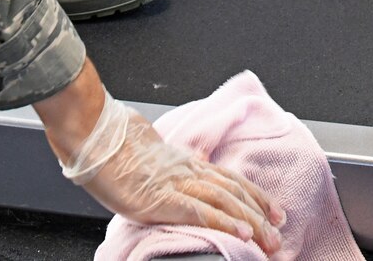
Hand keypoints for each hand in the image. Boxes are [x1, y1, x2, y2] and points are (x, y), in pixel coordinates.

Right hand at [54, 94, 284, 251]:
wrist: (92, 135)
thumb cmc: (109, 147)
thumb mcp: (143, 161)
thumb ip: (161, 174)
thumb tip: (168, 188)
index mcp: (182, 163)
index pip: (228, 179)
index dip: (252, 196)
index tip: (272, 211)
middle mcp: (186, 171)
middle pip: (233, 191)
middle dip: (260, 213)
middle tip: (280, 233)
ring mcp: (177, 183)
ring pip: (226, 201)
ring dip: (252, 221)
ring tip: (270, 238)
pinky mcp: (164, 198)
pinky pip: (202, 211)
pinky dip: (226, 222)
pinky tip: (243, 234)